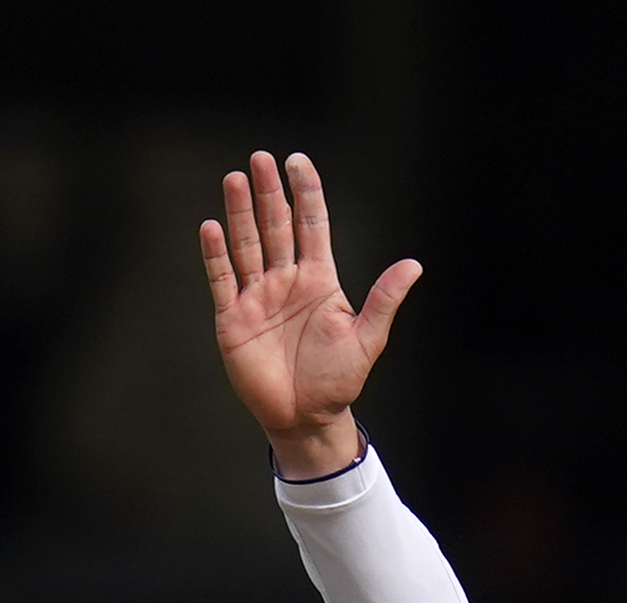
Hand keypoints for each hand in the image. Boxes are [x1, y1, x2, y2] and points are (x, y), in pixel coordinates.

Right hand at [199, 151, 417, 477]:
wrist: (306, 418)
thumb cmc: (337, 381)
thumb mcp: (368, 339)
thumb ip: (385, 300)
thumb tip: (414, 265)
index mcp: (319, 279)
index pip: (311, 225)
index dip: (305, 193)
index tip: (297, 161)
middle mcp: (286, 281)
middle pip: (275, 227)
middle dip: (269, 193)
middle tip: (261, 159)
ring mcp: (258, 298)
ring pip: (247, 245)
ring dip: (240, 213)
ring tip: (235, 179)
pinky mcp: (233, 319)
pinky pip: (223, 280)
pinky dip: (217, 255)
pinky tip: (212, 227)